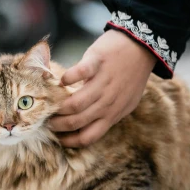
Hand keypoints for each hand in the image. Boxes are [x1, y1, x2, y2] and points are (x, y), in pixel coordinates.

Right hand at [48, 29, 155, 147]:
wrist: (142, 48)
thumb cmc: (131, 76)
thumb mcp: (126, 101)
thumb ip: (109, 112)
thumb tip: (90, 123)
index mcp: (113, 113)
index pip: (88, 137)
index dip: (70, 141)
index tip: (59, 139)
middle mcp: (108, 102)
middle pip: (77, 122)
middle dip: (58, 125)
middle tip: (47, 121)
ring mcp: (103, 83)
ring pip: (75, 104)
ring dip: (58, 106)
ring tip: (49, 104)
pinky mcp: (97, 62)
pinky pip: (79, 73)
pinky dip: (67, 78)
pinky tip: (62, 80)